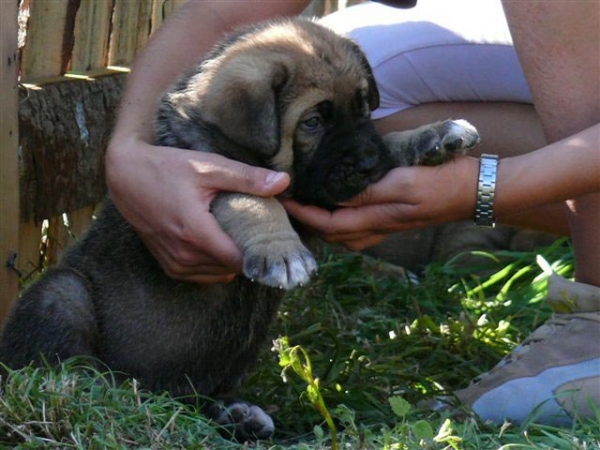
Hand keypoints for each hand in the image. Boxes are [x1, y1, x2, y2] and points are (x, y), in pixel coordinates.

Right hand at [106, 135, 289, 283]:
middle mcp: (185, 256)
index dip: (261, 253)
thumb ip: (247, 178)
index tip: (273, 239)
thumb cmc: (165, 169)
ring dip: (231, 259)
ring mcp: (175, 265)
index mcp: (197, 234)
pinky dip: (214, 263)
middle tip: (257, 232)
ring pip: (219, 274)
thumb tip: (283, 182)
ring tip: (237, 235)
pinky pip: (203, 274)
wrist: (125, 176)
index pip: (242, 261)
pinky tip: (217, 241)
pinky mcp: (169, 267)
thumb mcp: (208, 168)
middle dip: (248, 253)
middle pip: (233, 268)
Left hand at [283, 156, 478, 250]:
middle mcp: (378, 228)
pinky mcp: (394, 219)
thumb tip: (335, 198)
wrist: (475, 191)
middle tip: (291, 204)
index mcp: (377, 219)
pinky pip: (359, 228)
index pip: (329, 224)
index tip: (286, 201)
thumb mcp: (403, 182)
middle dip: (309, 223)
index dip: (305, 215)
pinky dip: (341, 221)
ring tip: (309, 206)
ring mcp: (387, 226)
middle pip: (334, 235)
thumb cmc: (441, 182)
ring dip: (324, 224)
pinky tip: (339, 206)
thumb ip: (368, 193)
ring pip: (345, 235)